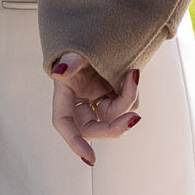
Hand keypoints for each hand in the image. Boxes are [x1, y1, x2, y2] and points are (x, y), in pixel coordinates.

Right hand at [48, 51, 139, 166]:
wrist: (99, 36)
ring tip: (133, 73)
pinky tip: (133, 75)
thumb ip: (69, 62)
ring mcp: (97, 103)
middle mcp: (80, 105)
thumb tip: (60, 71)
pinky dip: (132, 93)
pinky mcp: (112, 99)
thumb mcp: (75, 51)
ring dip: (128, 100)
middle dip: (115, 127)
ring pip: (115, 118)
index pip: (64, 124)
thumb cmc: (82, 45)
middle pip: (95, 129)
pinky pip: (126, 106)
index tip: (90, 159)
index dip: (75, 143)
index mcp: (64, 96)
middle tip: (134, 119)